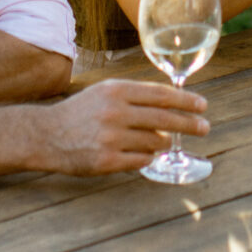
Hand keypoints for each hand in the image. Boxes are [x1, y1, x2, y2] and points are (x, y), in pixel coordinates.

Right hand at [31, 79, 207, 175]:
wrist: (46, 135)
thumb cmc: (81, 112)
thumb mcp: (105, 93)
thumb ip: (136, 95)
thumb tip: (173, 101)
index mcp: (116, 91)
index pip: (161, 95)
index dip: (185, 101)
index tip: (202, 106)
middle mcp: (115, 112)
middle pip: (164, 119)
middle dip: (189, 124)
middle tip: (204, 127)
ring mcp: (110, 138)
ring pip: (155, 142)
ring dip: (162, 143)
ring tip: (161, 141)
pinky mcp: (106, 161)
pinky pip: (141, 161)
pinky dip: (146, 158)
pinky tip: (142, 154)